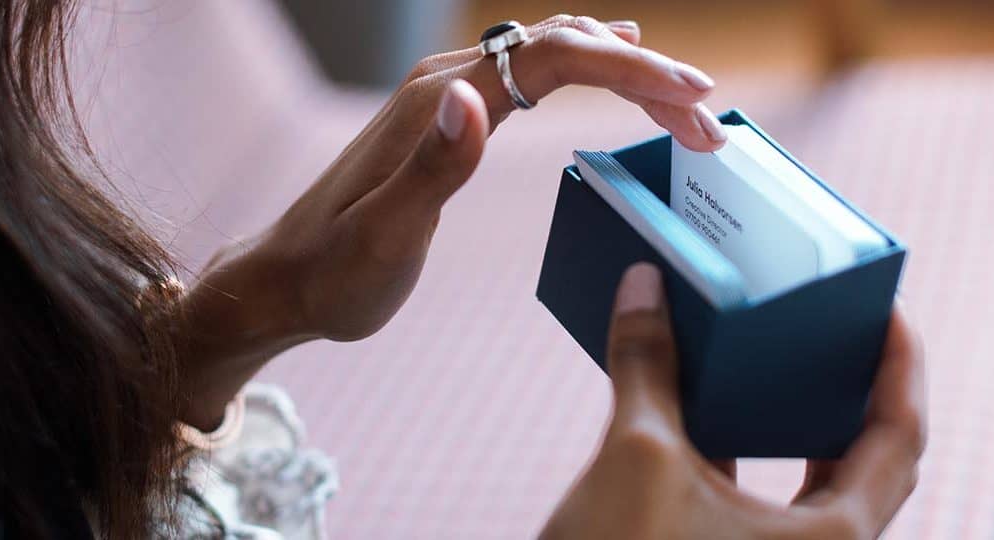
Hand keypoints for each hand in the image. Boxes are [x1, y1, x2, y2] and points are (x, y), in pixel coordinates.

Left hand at [176, 16, 729, 427]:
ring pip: (553, 54)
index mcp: (439, 102)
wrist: (285, 280)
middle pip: (565, 45)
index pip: (555, 57)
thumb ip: (432, 168)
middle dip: (645, 71)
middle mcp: (447, 83)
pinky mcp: (448, 118)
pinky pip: (533, 74)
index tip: (692, 97)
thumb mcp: (383, 237)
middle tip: (708, 120)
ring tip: (683, 105)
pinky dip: (588, 71)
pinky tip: (613, 70)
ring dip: (624, 69)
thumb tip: (475, 96)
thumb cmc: (333, 273)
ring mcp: (447, 96)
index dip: (631, 67)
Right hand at [540, 263, 925, 538]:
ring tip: (770, 349)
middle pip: (859, 453)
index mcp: (831, 538)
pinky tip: (700, 398)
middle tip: (830, 323)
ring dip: (786, 410)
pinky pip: (751, 489)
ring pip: (804, 473)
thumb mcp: (637, 457)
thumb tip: (642, 286)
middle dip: (845, 384)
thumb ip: (648, 366)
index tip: (888, 309)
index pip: (898, 436)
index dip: (901, 365)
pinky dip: (737, 439)